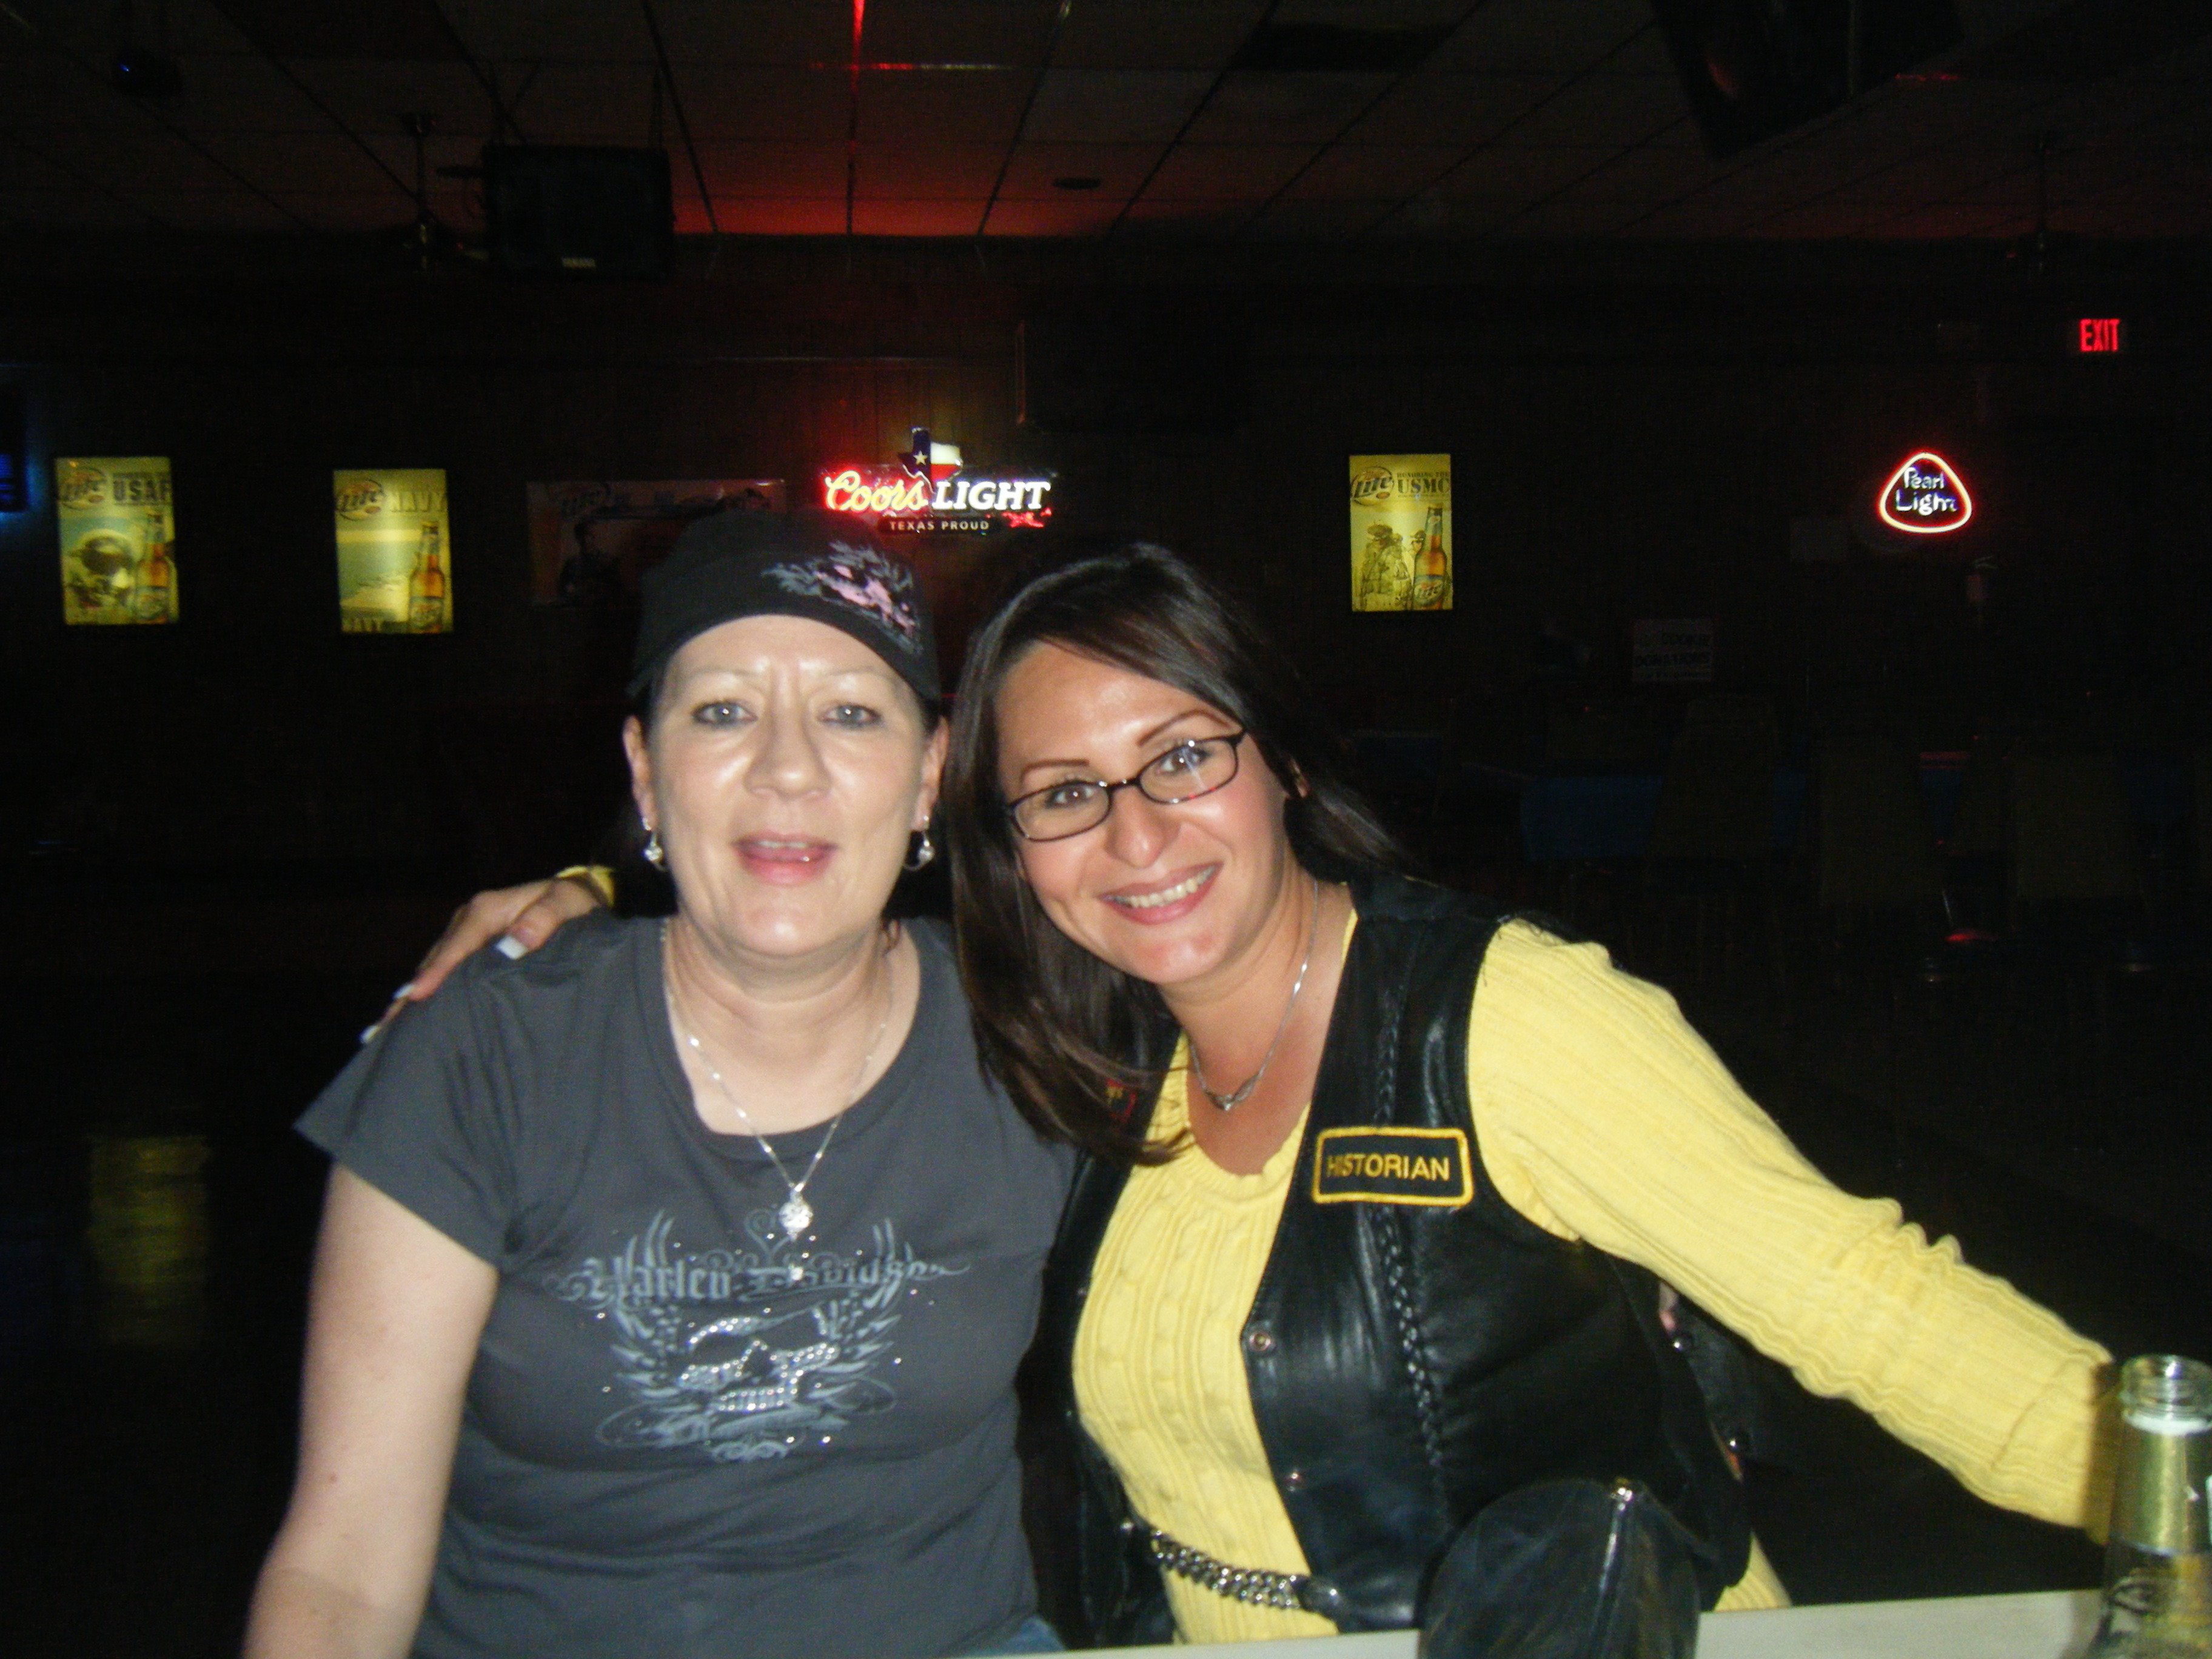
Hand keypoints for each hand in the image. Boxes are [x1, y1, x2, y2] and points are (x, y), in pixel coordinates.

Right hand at [361, 874, 607, 1040]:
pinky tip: (411, 1020)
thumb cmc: (571, 902)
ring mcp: (466, 938)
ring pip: (435, 969)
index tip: (417, 996)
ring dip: (414, 997)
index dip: (437, 971)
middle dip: (412, 992)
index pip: (457, 945)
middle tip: (387, 1025)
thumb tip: (515, 942)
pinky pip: (446, 974)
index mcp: (486, 910)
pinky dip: (429, 995)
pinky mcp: (470, 952)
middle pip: (436, 960)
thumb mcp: (565, 902)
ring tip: (389, 1030)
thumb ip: (544, 918)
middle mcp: (468, 923)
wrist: (575, 898)